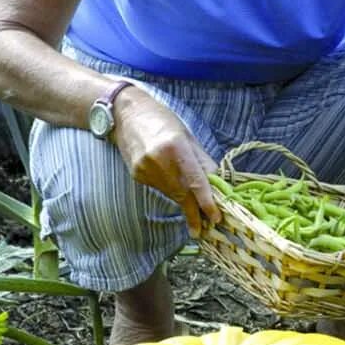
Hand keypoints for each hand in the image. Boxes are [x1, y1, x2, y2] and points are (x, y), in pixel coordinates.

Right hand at [111, 88, 221, 236]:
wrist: (126, 113)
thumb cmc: (161, 120)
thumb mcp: (187, 136)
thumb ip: (202, 161)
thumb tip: (218, 183)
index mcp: (176, 147)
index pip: (196, 181)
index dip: (206, 202)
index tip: (215, 218)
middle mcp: (159, 160)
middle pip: (182, 194)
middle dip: (194, 213)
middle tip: (201, 230)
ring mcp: (145, 170)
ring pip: (171, 193)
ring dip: (182, 198)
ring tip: (190, 201)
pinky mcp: (137, 175)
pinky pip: (159, 187)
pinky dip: (168, 187)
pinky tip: (167, 176)